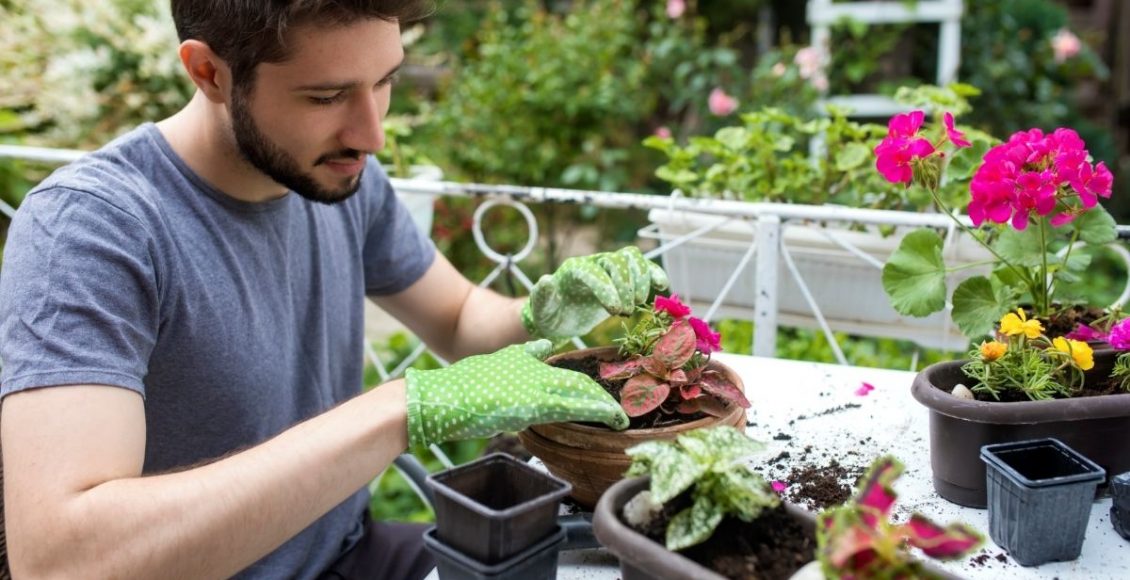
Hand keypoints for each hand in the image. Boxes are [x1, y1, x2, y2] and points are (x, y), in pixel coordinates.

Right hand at [405, 340, 629, 446]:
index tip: (596, 394)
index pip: (562, 370)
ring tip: (620, 416)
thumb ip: (517, 360)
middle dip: (599, 395)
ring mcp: (534, 386)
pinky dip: (596, 411)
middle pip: (577, 380)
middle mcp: (533, 370)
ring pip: (580, 391)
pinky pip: (573, 407)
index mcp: (522, 360)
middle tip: (617, 409)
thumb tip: (541, 347)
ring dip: (603, 405)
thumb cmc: (458, 388)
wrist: (439, 396)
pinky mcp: (533, 405)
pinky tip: (612, 418)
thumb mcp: (490, 368)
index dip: (582, 383)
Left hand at [521, 246, 668, 338]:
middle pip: (616, 261)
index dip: (608, 289)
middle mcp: (593, 264)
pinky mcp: (621, 278)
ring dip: (641, 279)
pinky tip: (662, 286)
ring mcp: (608, 269)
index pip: (595, 272)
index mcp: (573, 270)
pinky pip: (641, 268)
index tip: (615, 311)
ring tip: (639, 303)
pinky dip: (653, 274)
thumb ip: (541, 295)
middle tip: (625, 312)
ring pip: (631, 259)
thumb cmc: (549, 313)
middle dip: (626, 287)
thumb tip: (546, 280)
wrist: (558, 315)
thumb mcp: (541, 309)